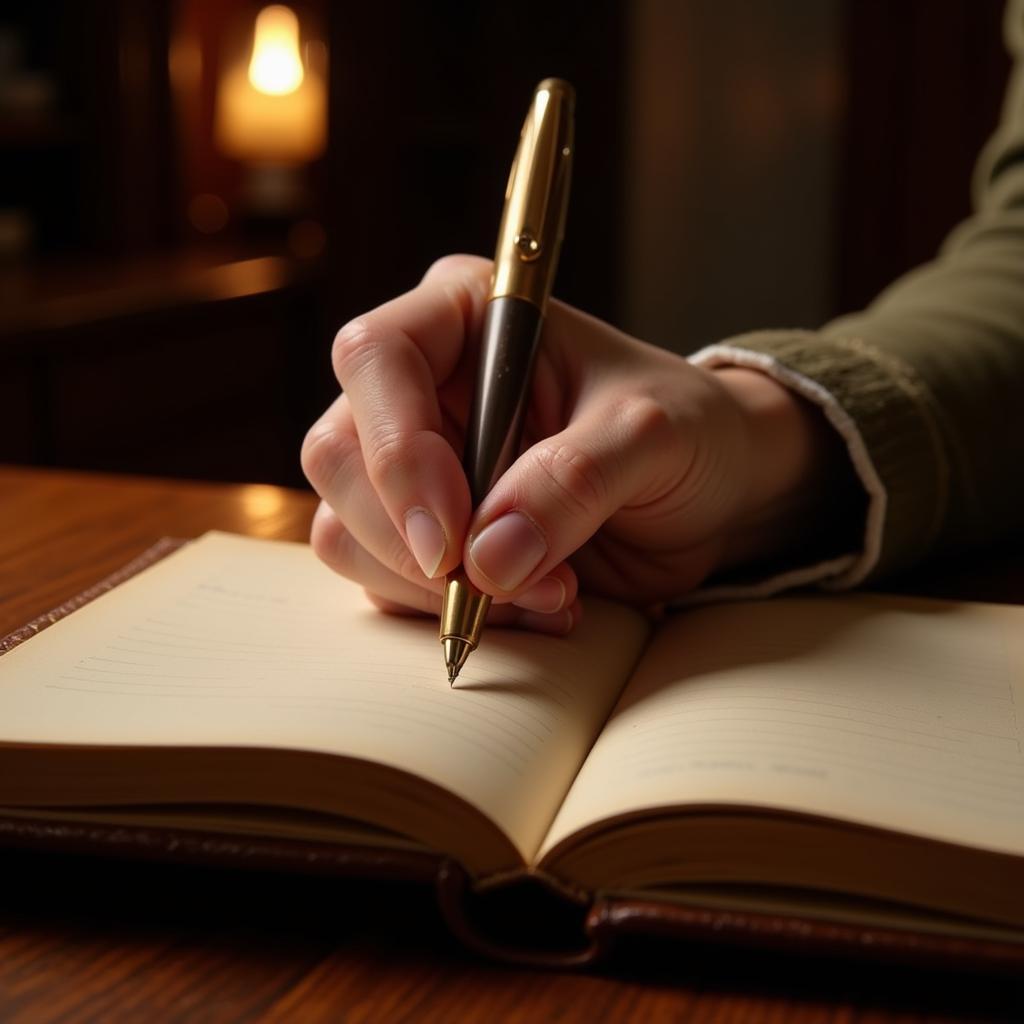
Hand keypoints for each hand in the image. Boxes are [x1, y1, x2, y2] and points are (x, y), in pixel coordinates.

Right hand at [302, 255, 851, 632]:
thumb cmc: (686, 429)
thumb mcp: (652, 436)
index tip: (454, 541)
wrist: (711, 489)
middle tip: (502, 584)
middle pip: (338, 455)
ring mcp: (414, 463)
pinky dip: (448, 611)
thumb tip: (486, 557)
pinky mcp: (424, 530)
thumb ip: (574, 481)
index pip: (377, 359)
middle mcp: (422, 385)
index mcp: (463, 315)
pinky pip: (386, 581)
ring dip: (434, 587)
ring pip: (346, 529)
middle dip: (413, 540)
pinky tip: (533, 607)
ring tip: (547, 595)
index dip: (400, 453)